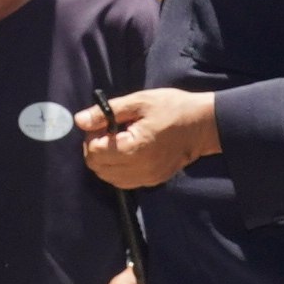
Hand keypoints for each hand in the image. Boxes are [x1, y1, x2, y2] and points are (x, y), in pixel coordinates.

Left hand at [77, 87, 220, 191]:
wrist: (204, 125)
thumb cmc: (173, 108)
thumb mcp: (139, 102)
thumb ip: (107, 112)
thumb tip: (80, 120)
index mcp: (134, 148)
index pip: (94, 152)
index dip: (92, 135)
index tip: (103, 123)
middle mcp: (139, 169)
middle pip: (97, 167)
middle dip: (95, 148)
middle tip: (108, 131)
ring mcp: (146, 178)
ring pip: (108, 178)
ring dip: (105, 161)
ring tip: (118, 141)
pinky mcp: (153, 181)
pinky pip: (123, 181)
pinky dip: (117, 169)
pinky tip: (127, 152)